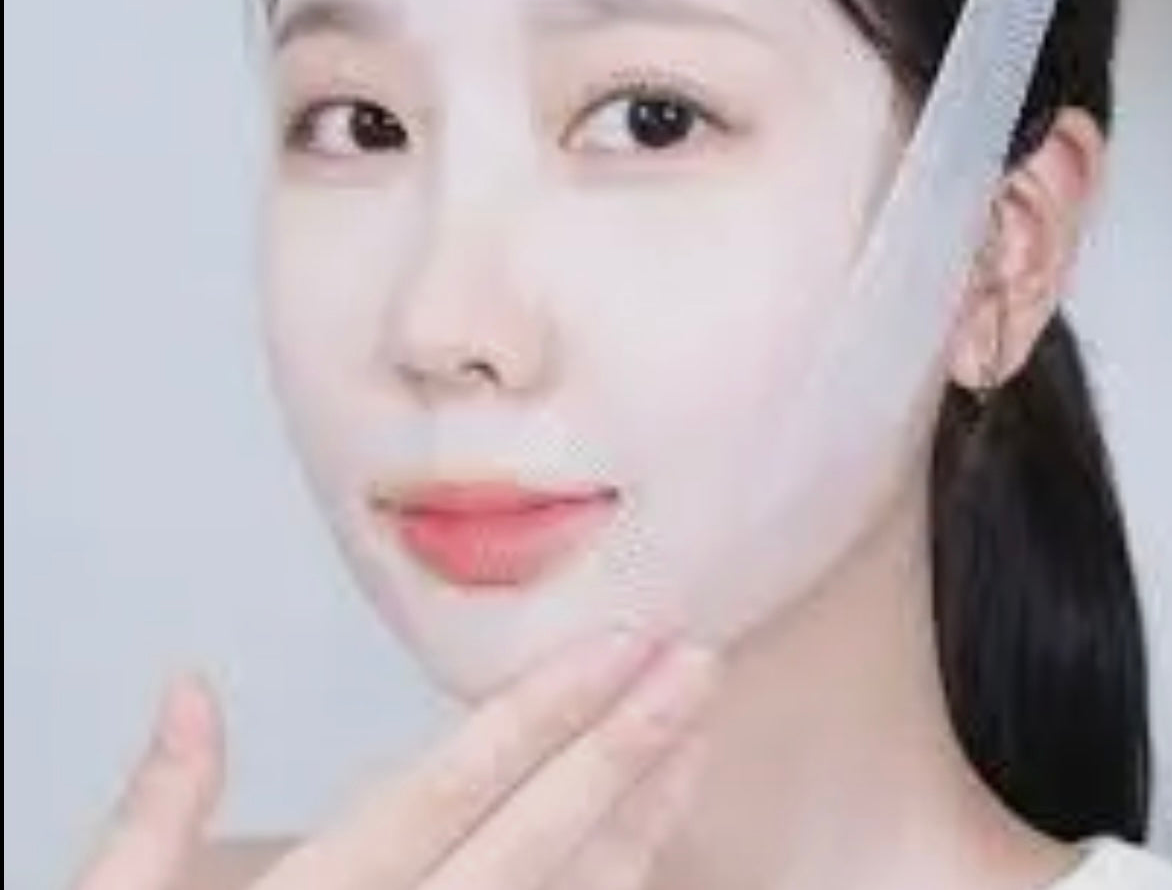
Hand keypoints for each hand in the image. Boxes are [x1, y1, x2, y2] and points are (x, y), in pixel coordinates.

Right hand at [71, 633, 716, 889]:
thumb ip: (159, 816)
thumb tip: (189, 687)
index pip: (452, 789)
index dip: (544, 711)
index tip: (622, 642)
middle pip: (534, 840)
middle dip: (623, 747)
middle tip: (698, 663)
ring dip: (641, 818)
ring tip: (697, 735)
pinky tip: (651, 843)